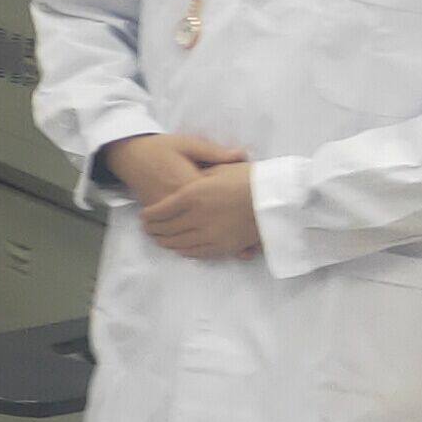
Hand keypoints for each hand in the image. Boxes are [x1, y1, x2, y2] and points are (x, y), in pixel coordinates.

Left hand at [140, 162, 267, 261]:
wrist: (278, 197)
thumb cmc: (249, 178)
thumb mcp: (218, 169)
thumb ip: (197, 178)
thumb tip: (183, 182)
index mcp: (194, 194)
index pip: (160, 210)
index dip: (148, 216)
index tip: (144, 216)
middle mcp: (198, 216)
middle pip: (166, 228)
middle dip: (153, 230)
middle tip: (147, 229)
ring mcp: (211, 233)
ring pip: (178, 243)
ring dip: (165, 242)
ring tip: (159, 239)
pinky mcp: (224, 247)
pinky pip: (196, 252)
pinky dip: (183, 250)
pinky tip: (179, 248)